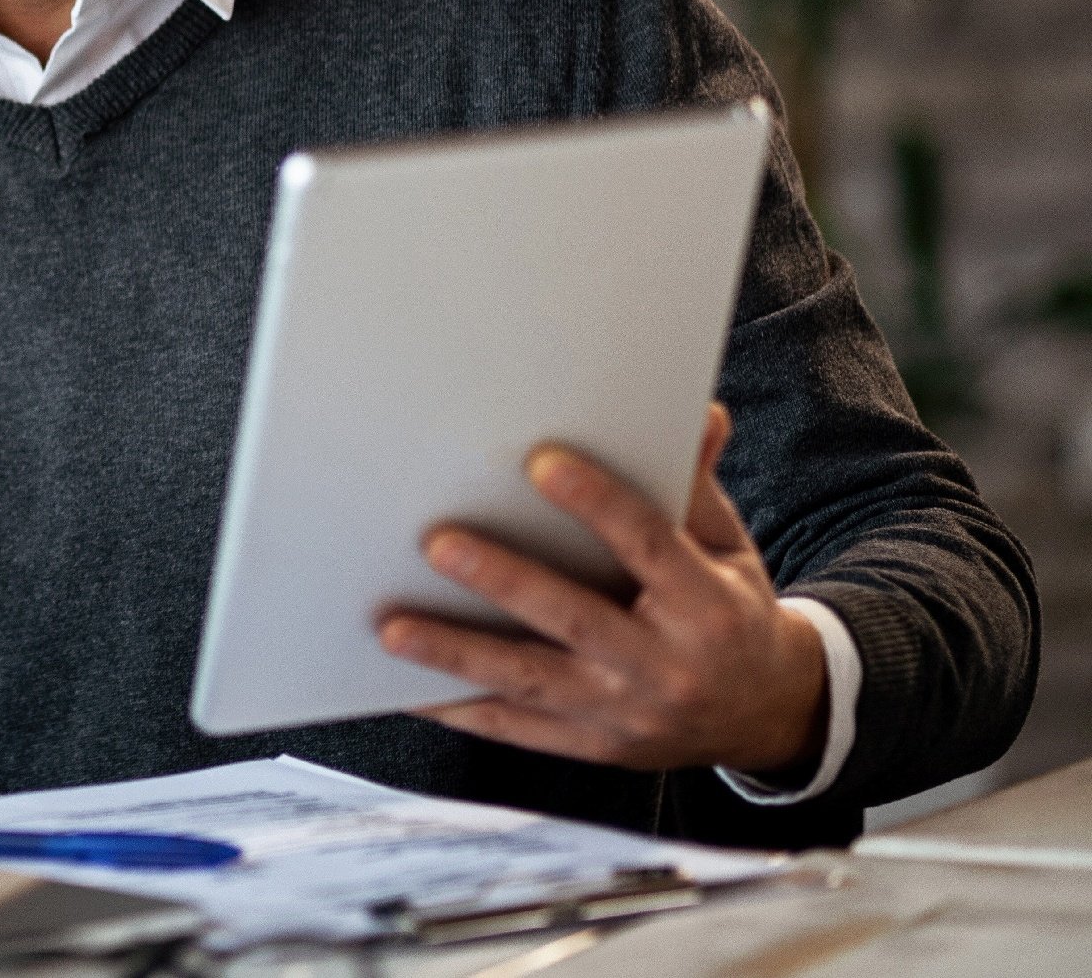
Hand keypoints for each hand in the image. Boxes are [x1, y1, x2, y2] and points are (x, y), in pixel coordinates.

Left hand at [377, 404, 829, 776]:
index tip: (542, 462)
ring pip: (530, 681)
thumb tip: (701, 413)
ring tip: (393, 628)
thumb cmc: (730, 610)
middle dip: (504, 581)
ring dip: (458, 655)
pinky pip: (514, 728)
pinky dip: (458, 711)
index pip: (650, 547)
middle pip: (575, 619)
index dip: (599, 504)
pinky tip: (406, 688)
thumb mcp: (729, 549)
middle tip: (437, 542)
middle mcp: (665, 665)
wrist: (767, 712)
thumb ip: (698, 487)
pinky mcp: (592, 746)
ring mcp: (624, 714)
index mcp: (706, 607)